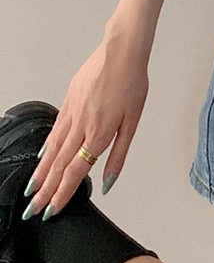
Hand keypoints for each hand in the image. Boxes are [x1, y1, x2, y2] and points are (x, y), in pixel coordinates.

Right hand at [21, 28, 149, 221]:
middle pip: (59, 165)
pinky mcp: (68, 103)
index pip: (76, 172)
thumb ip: (119, 154)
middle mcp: (81, 126)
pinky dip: (46, 149)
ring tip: (31, 191)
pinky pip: (54, 131)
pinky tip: (43, 159)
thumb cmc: (133, 84)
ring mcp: (72, 114)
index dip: (63, 193)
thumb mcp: (133, 121)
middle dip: (46, 190)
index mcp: (100, 133)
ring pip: (53, 150)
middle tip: (33, 210)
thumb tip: (108, 181)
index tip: (52, 210)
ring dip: (41, 173)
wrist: (121, 53)